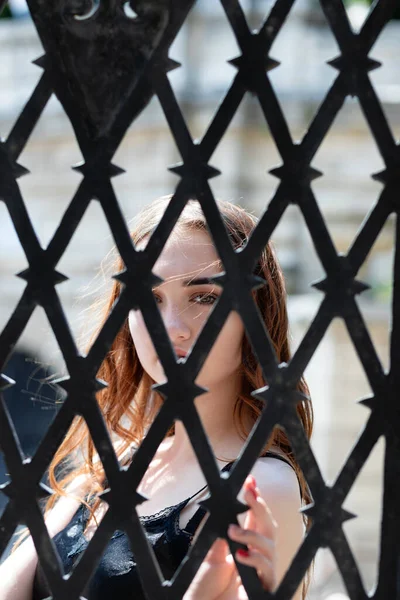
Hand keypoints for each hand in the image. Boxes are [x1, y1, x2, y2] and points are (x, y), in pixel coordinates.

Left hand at [183, 475, 276, 599]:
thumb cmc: (205, 590)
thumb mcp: (211, 555)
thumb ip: (220, 534)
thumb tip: (225, 508)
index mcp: (244, 545)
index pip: (255, 517)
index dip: (255, 498)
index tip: (250, 481)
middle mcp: (256, 556)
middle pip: (268, 526)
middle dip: (260, 506)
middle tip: (249, 492)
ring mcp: (262, 572)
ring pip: (270, 545)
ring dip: (251, 534)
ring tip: (232, 532)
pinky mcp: (265, 588)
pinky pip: (267, 569)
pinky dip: (254, 559)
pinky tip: (240, 555)